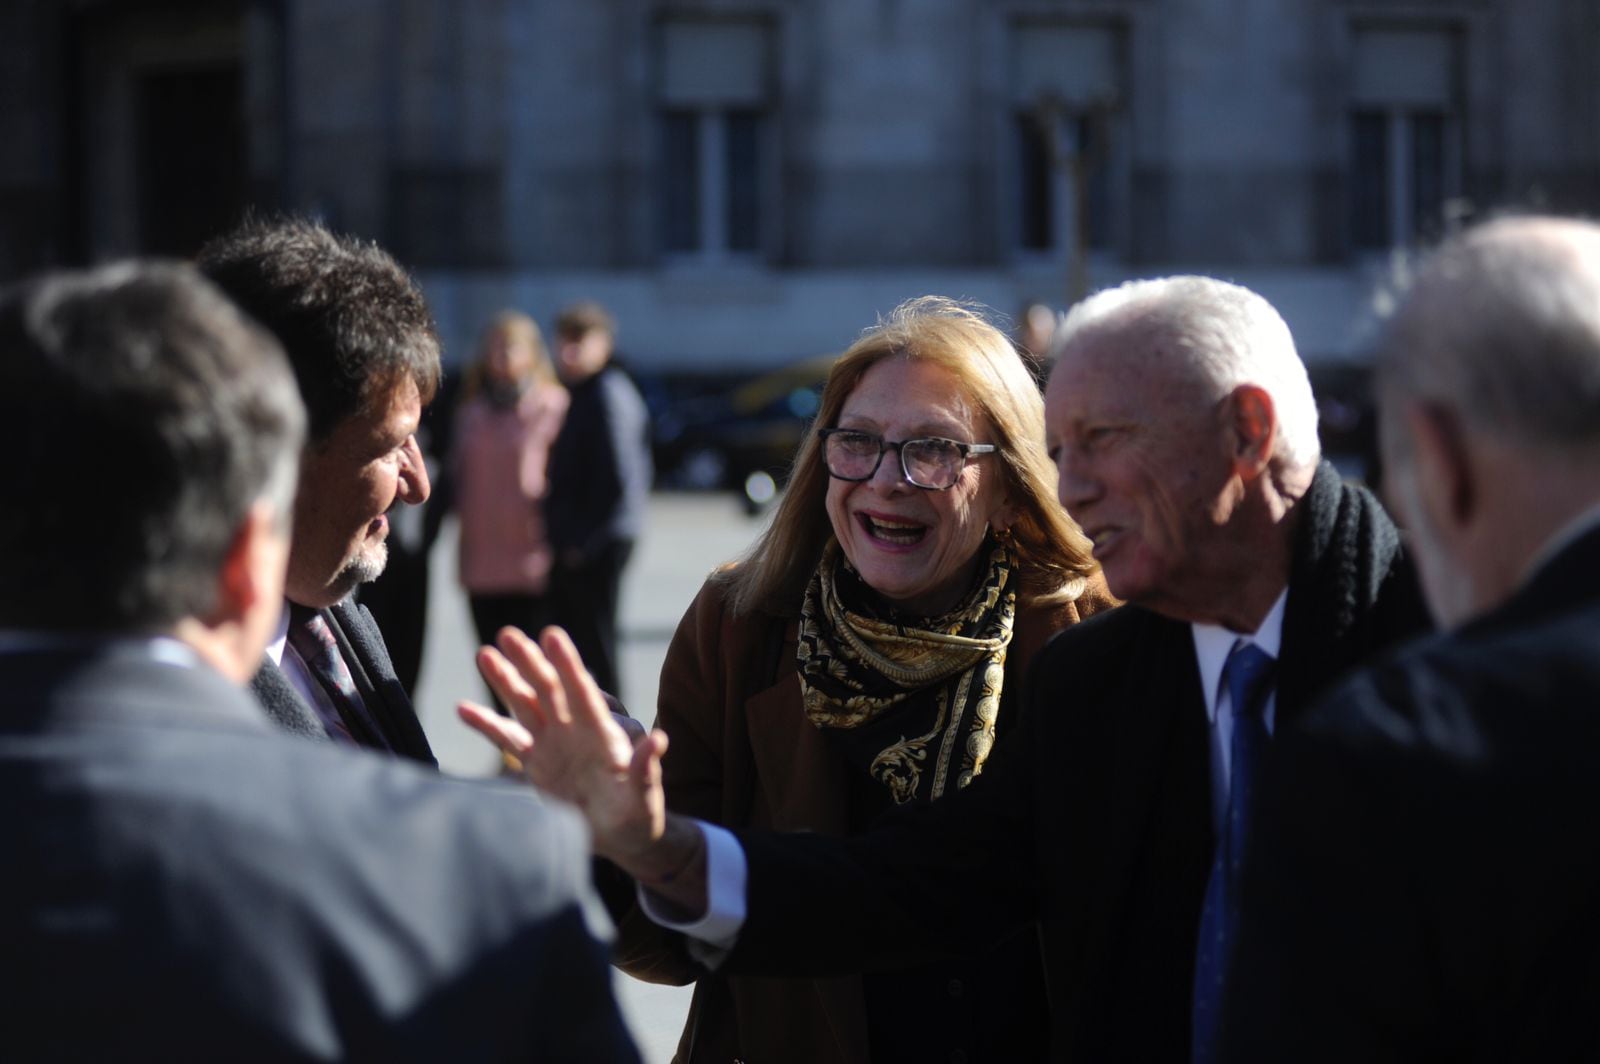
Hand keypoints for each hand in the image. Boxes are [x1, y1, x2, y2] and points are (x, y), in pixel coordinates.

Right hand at [458, 626, 669, 866]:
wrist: (619, 836)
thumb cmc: (639, 817)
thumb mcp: (646, 797)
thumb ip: (646, 769)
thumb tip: (659, 740)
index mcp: (603, 734)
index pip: (583, 693)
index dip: (568, 665)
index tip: (552, 636)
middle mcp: (575, 730)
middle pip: (549, 690)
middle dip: (529, 662)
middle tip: (508, 633)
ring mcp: (553, 743)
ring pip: (525, 704)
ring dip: (504, 680)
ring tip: (484, 654)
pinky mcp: (535, 762)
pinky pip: (507, 738)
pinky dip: (486, 724)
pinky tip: (463, 708)